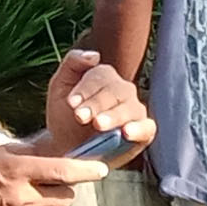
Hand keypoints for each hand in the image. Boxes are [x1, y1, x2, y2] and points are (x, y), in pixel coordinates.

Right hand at [0, 146, 106, 205]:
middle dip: (66, 189)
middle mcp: (20, 197)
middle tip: (54, 182)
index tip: (102, 169)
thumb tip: (53, 150)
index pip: (63, 171)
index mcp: (16, 171)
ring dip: (50, 205)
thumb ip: (26, 153)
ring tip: (31, 196)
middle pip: (65, 197)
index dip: (87, 170)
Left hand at [36, 49, 153, 159]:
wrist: (65, 149)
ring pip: (131, 107)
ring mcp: (134, 112)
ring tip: (98, 125)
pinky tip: (125, 133)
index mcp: (105, 78)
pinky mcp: (143, 133)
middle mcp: (123, 92)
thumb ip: (72, 64)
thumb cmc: (64, 117)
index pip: (101, 76)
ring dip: (114, 116)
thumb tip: (94, 56)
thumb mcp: (59, 87)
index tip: (70, 104)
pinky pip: (147, 127)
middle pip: (116, 91)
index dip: (86, 89)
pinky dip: (138, 129)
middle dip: (97, 103)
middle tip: (79, 117)